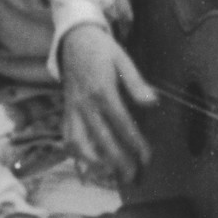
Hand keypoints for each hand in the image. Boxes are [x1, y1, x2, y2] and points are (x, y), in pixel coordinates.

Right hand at [59, 25, 155, 184]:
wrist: (74, 40)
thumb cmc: (102, 50)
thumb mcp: (123, 59)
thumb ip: (136, 83)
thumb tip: (151, 102)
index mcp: (102, 90)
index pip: (121, 124)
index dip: (135, 144)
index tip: (147, 158)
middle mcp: (84, 104)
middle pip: (101, 140)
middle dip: (118, 162)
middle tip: (133, 177)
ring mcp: (72, 110)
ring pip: (78, 143)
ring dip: (93, 163)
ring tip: (110, 176)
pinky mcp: (66, 112)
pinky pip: (67, 138)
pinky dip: (77, 154)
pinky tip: (90, 165)